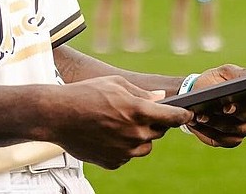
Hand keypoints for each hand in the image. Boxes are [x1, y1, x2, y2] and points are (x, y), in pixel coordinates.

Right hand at [47, 75, 193, 168]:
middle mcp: (135, 133)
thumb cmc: (85, 94)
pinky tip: (106, 133)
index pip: (172, 117)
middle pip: (158, 132)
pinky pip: (127, 155)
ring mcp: (124, 151)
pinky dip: (122, 146)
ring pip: (144, 146)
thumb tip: (160, 98)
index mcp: (138, 111)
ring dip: (139, 136)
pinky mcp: (113, 162)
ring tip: (118, 122)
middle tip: (135, 112)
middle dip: (153, 122)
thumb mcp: (116, 83)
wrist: (57, 115)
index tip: (188, 114)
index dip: (182, 115)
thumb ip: (142, 92)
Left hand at [184, 64, 245, 147]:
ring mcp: (242, 128)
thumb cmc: (215, 80)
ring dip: (219, 122)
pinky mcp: (229, 140)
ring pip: (236, 130)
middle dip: (237, 111)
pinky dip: (210, 132)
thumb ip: (241, 74)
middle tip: (224, 107)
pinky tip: (199, 123)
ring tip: (202, 115)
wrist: (196, 94)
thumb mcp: (226, 71)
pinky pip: (224, 140)